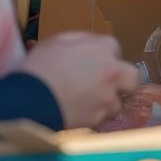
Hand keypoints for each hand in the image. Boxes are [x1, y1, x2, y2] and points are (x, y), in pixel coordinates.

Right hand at [20, 32, 140, 128]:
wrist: (28, 100)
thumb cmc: (39, 66)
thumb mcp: (57, 42)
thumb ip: (79, 41)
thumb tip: (88, 46)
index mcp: (102, 49)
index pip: (115, 49)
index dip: (104, 56)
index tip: (93, 62)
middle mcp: (112, 72)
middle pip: (132, 77)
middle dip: (123, 81)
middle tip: (106, 85)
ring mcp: (107, 98)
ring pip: (117, 102)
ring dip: (106, 102)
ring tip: (86, 102)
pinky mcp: (98, 119)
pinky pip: (101, 118)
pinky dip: (93, 117)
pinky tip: (77, 113)